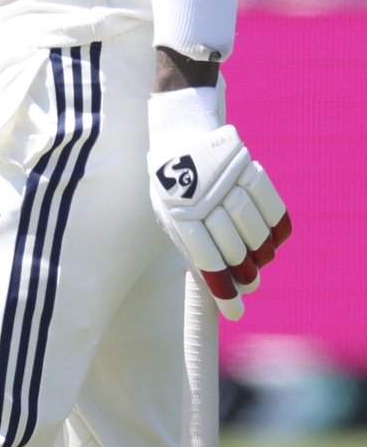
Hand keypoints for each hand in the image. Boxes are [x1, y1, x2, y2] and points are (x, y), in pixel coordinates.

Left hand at [147, 106, 289, 320]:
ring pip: (254, 227)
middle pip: (232, 245)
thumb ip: (189, 245)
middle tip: (250, 283)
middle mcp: (202, 195)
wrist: (179, 134)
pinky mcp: (247, 165)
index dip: (222, 289)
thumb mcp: (169, 215)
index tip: (236, 312)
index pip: (205, 259)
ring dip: (261, 253)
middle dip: (244, 272)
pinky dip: (277, 226)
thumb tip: (216, 287)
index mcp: (176, 212)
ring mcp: (226, 179)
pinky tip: (274, 240)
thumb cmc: (172, 186)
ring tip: (259, 264)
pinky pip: (272, 204)